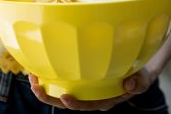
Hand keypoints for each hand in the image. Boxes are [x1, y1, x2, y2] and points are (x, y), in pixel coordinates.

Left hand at [29, 66, 157, 110]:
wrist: (134, 71)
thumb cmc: (136, 76)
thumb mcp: (142, 80)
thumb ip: (138, 83)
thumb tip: (130, 85)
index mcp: (101, 101)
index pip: (85, 106)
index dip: (75, 104)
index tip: (66, 97)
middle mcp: (87, 97)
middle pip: (64, 102)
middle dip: (48, 97)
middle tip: (35, 87)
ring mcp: (79, 89)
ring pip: (57, 92)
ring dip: (43, 86)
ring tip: (31, 76)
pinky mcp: (74, 79)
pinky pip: (58, 80)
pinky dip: (47, 74)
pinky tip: (37, 66)